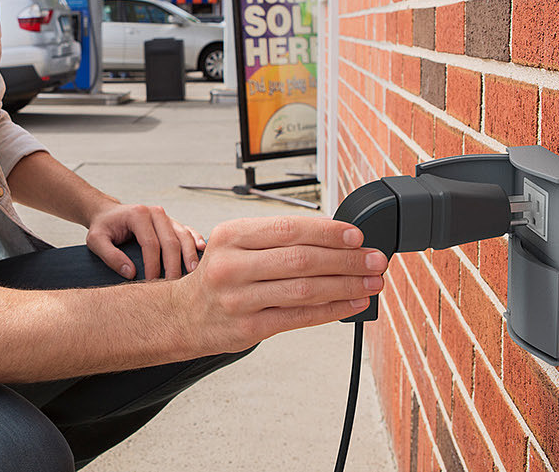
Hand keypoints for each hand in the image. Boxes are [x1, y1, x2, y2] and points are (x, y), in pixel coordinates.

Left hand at [85, 203, 206, 280]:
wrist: (108, 214)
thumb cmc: (103, 227)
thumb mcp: (96, 241)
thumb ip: (110, 256)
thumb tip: (131, 273)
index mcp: (138, 214)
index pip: (150, 244)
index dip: (153, 265)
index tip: (151, 283)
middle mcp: (155, 213)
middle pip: (171, 241)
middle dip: (174, 265)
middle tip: (174, 285)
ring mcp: (166, 217)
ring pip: (183, 236)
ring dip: (189, 255)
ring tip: (193, 273)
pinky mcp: (172, 223)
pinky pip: (187, 231)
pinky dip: (196, 240)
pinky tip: (201, 250)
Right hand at [178, 216, 387, 353]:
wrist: (183, 316)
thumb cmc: (219, 278)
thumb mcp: (236, 245)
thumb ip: (276, 240)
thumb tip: (335, 239)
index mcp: (231, 236)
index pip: (289, 229)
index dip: (328, 232)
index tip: (357, 235)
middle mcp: (232, 265)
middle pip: (301, 259)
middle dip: (346, 259)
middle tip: (375, 259)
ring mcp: (240, 299)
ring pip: (304, 289)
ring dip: (345, 285)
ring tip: (371, 282)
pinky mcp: (249, 328)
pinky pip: (300, 317)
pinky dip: (332, 309)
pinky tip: (352, 303)